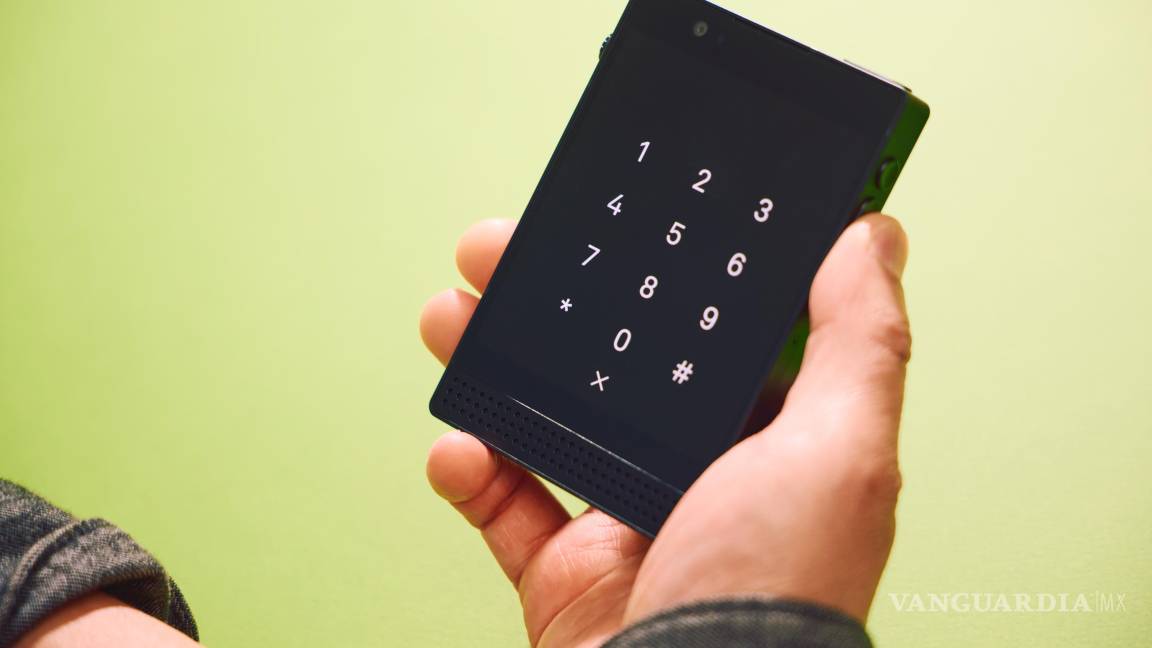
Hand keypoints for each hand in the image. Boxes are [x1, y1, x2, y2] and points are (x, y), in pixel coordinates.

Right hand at [420, 215, 910, 646]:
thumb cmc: (776, 592)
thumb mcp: (841, 451)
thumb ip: (857, 341)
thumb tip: (874, 236)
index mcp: (769, 437)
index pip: (712, 327)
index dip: (665, 267)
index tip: (619, 213)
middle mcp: (699, 474)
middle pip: (614, 361)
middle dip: (553, 301)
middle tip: (500, 248)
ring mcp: (627, 521)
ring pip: (547, 418)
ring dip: (492, 362)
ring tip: (451, 314)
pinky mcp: (566, 572)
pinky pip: (504, 505)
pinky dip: (470, 471)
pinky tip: (457, 443)